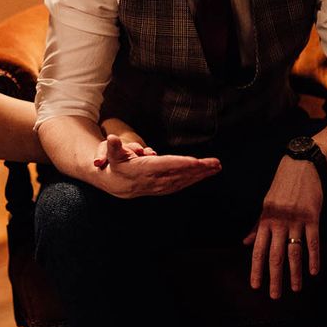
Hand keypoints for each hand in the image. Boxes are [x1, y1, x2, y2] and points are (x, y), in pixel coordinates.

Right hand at [91, 134, 220, 198]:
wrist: (116, 184)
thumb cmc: (115, 164)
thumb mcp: (110, 154)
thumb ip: (112, 147)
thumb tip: (111, 139)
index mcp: (143, 170)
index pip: (165, 166)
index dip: (180, 164)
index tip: (195, 161)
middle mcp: (154, 180)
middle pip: (179, 174)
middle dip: (198, 169)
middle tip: (215, 163)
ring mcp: (160, 186)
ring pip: (184, 180)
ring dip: (201, 174)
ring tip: (216, 167)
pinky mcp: (164, 188)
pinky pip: (182, 184)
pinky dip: (195, 179)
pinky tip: (205, 174)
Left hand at [243, 156, 322, 298]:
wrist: (300, 166)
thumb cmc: (282, 187)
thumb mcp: (266, 204)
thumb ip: (257, 225)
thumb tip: (246, 243)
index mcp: (265, 218)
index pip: (258, 248)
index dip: (256, 268)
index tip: (255, 286)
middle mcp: (278, 220)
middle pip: (275, 254)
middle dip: (274, 277)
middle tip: (274, 296)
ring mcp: (295, 218)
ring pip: (294, 251)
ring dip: (295, 272)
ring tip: (295, 289)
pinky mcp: (312, 216)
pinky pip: (312, 240)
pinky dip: (313, 257)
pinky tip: (313, 271)